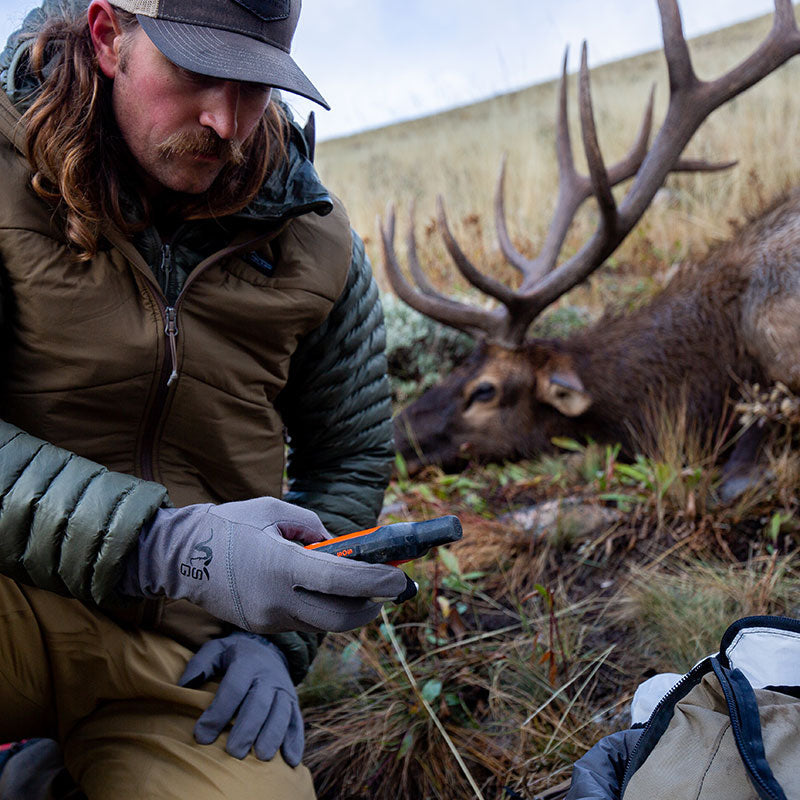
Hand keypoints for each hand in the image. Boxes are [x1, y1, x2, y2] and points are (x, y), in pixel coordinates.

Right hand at [120, 497, 409, 632]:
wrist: (178, 556)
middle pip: (339, 619)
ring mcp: (267, 620)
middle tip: (385, 591)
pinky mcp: (260, 627)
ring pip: (321, 623)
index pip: (340, 582)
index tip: (400, 579)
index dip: (376, 582)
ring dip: (345, 606)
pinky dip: (319, 607)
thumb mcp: (274, 510)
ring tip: (354, 582)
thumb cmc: (229, 524)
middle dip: (370, 606)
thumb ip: (313, 527)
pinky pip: (301, 621)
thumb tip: (339, 547)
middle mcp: (276, 601)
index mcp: (281, 566)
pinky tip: (319, 587)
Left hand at [179, 633, 304, 765]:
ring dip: (273, 735)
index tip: (201, 736)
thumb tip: (184, 686)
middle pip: (259, 704)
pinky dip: (295, 741)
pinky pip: (297, 721)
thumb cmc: (235, 655)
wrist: (269, 648)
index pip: (233, 689)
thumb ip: (200, 664)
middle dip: (247, 729)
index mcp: (247, 663)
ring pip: (281, 714)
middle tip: (233, 753)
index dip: (217, 713)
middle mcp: (268, 676)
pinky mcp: (293, 702)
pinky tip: (290, 760)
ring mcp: (283, 690)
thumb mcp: (216, 650)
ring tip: (262, 757)